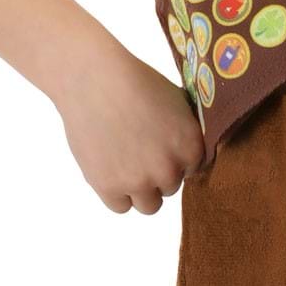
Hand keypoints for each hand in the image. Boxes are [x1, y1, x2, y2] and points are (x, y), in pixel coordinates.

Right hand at [53, 37, 203, 213]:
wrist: (94, 79)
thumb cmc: (133, 82)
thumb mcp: (176, 102)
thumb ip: (186, 132)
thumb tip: (189, 154)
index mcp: (190, 147)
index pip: (192, 170)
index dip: (174, 159)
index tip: (157, 146)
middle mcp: (169, 168)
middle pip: (170, 187)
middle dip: (156, 172)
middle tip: (137, 149)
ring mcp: (139, 180)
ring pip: (149, 205)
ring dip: (140, 189)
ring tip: (125, 163)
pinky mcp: (109, 186)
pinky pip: (120, 206)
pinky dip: (116, 193)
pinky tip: (109, 168)